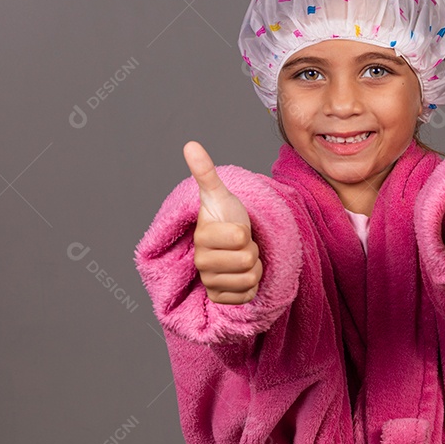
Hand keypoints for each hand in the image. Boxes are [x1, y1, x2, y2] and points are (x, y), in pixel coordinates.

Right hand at [183, 141, 262, 303]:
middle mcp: (201, 263)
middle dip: (252, 251)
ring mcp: (210, 282)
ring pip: (249, 279)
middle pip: (247, 260)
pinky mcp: (220, 299)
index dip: (247, 231)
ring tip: (243, 258)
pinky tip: (241, 276)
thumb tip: (190, 144)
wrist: (232, 242)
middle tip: (242, 244)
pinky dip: (252, 287)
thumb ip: (205, 172)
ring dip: (254, 268)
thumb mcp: (220, 194)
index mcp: (202, 238)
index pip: (241, 238)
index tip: (237, 229)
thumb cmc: (226, 216)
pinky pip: (247, 296)